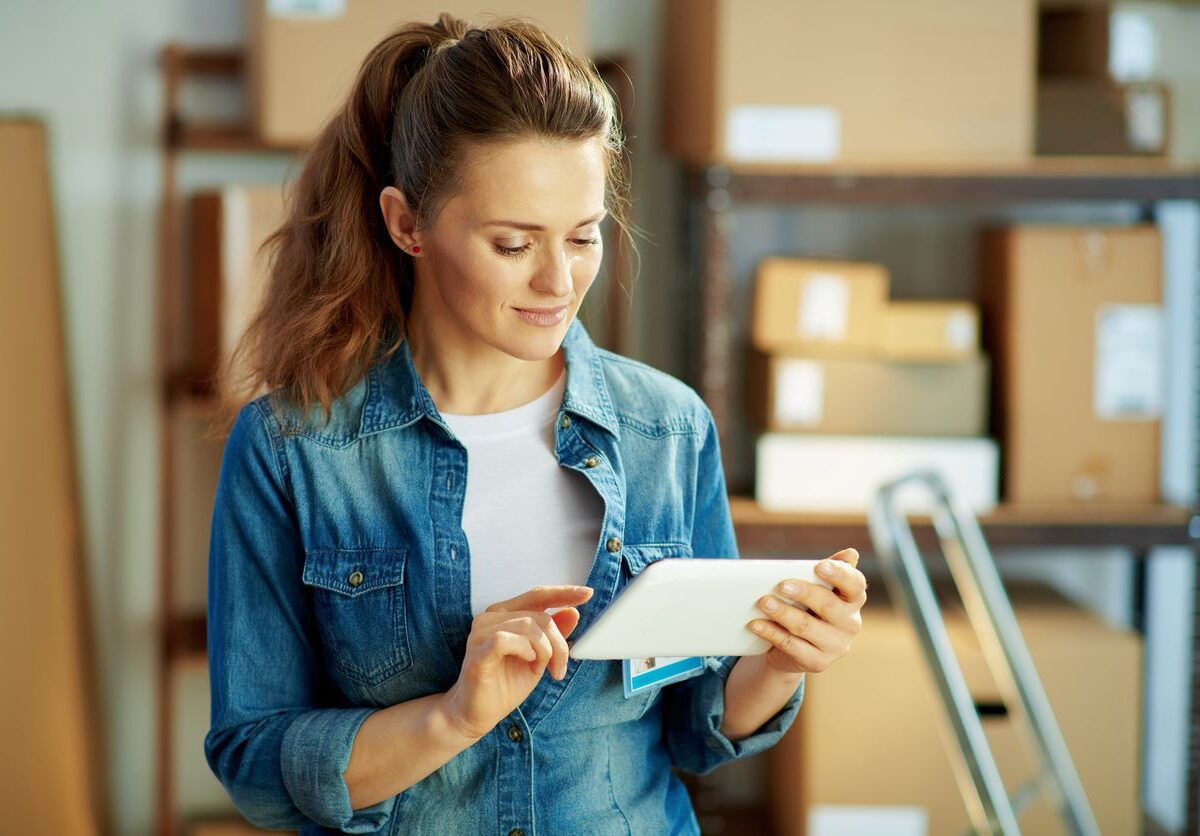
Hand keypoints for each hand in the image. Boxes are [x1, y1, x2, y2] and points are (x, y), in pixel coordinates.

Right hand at [442, 585, 592, 740]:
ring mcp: (481, 632)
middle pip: (540, 616)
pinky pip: (506, 639)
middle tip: (559, 668)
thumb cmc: (505, 684)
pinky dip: (525, 650)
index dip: (563, 593)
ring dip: (544, 651)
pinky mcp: (477, 651)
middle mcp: (490, 617)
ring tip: (540, 670)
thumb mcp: (539, 658)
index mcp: (505, 614)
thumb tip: (573, 612)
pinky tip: (527, 663)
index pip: (538, 595)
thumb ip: (553, 635)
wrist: (476, 714)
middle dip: (558, 644)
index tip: (588, 593)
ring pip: (528, 626)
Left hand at [749, 548, 865, 675]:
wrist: (793, 647)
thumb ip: (827, 570)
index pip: (855, 585)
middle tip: (781, 585)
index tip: (819, 566)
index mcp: (853, 600)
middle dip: (804, 593)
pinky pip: (791, 646)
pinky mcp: (818, 662)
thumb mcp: (816, 588)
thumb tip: (851, 553)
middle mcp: (850, 624)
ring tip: (763, 602)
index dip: (839, 574)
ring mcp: (836, 646)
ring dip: (783, 613)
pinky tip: (755, 624)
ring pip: (807, 627)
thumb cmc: (807, 607)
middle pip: (828, 605)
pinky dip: (771, 633)